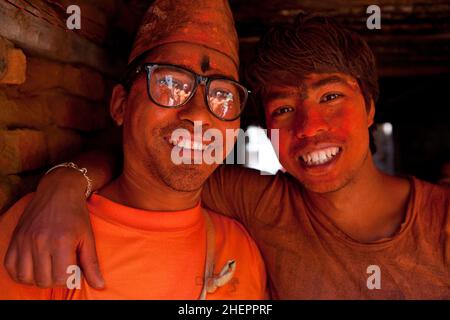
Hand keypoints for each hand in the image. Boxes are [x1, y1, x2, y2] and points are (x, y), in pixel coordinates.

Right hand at [3, 169, 104, 288]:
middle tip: (64, 267)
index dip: (71, 277)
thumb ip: (92, 263)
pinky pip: (11, 267)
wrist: (58, 190)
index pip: (62, 278)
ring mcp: (24, 240)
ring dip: (39, 277)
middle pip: (44, 280)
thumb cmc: (77, 214)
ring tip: (50, 267)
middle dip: (56, 279)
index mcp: (61, 241)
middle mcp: (40, 241)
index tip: (76, 268)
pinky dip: (21, 272)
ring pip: (26, 277)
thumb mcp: (88, 237)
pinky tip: (35, 266)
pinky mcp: (15, 238)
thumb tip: (100, 286)